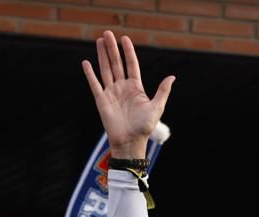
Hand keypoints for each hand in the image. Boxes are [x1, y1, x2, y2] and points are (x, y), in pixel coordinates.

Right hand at [82, 31, 174, 158]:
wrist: (130, 142)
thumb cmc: (144, 127)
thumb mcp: (157, 107)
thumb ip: (162, 91)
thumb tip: (172, 76)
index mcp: (136, 88)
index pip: (131, 65)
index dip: (128, 52)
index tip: (125, 38)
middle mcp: (123, 88)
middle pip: (116, 63)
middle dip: (112, 48)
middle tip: (107, 33)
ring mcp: (111, 93)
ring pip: (106, 70)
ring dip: (102, 55)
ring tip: (99, 41)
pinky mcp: (101, 100)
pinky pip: (95, 84)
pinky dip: (90, 74)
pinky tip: (86, 62)